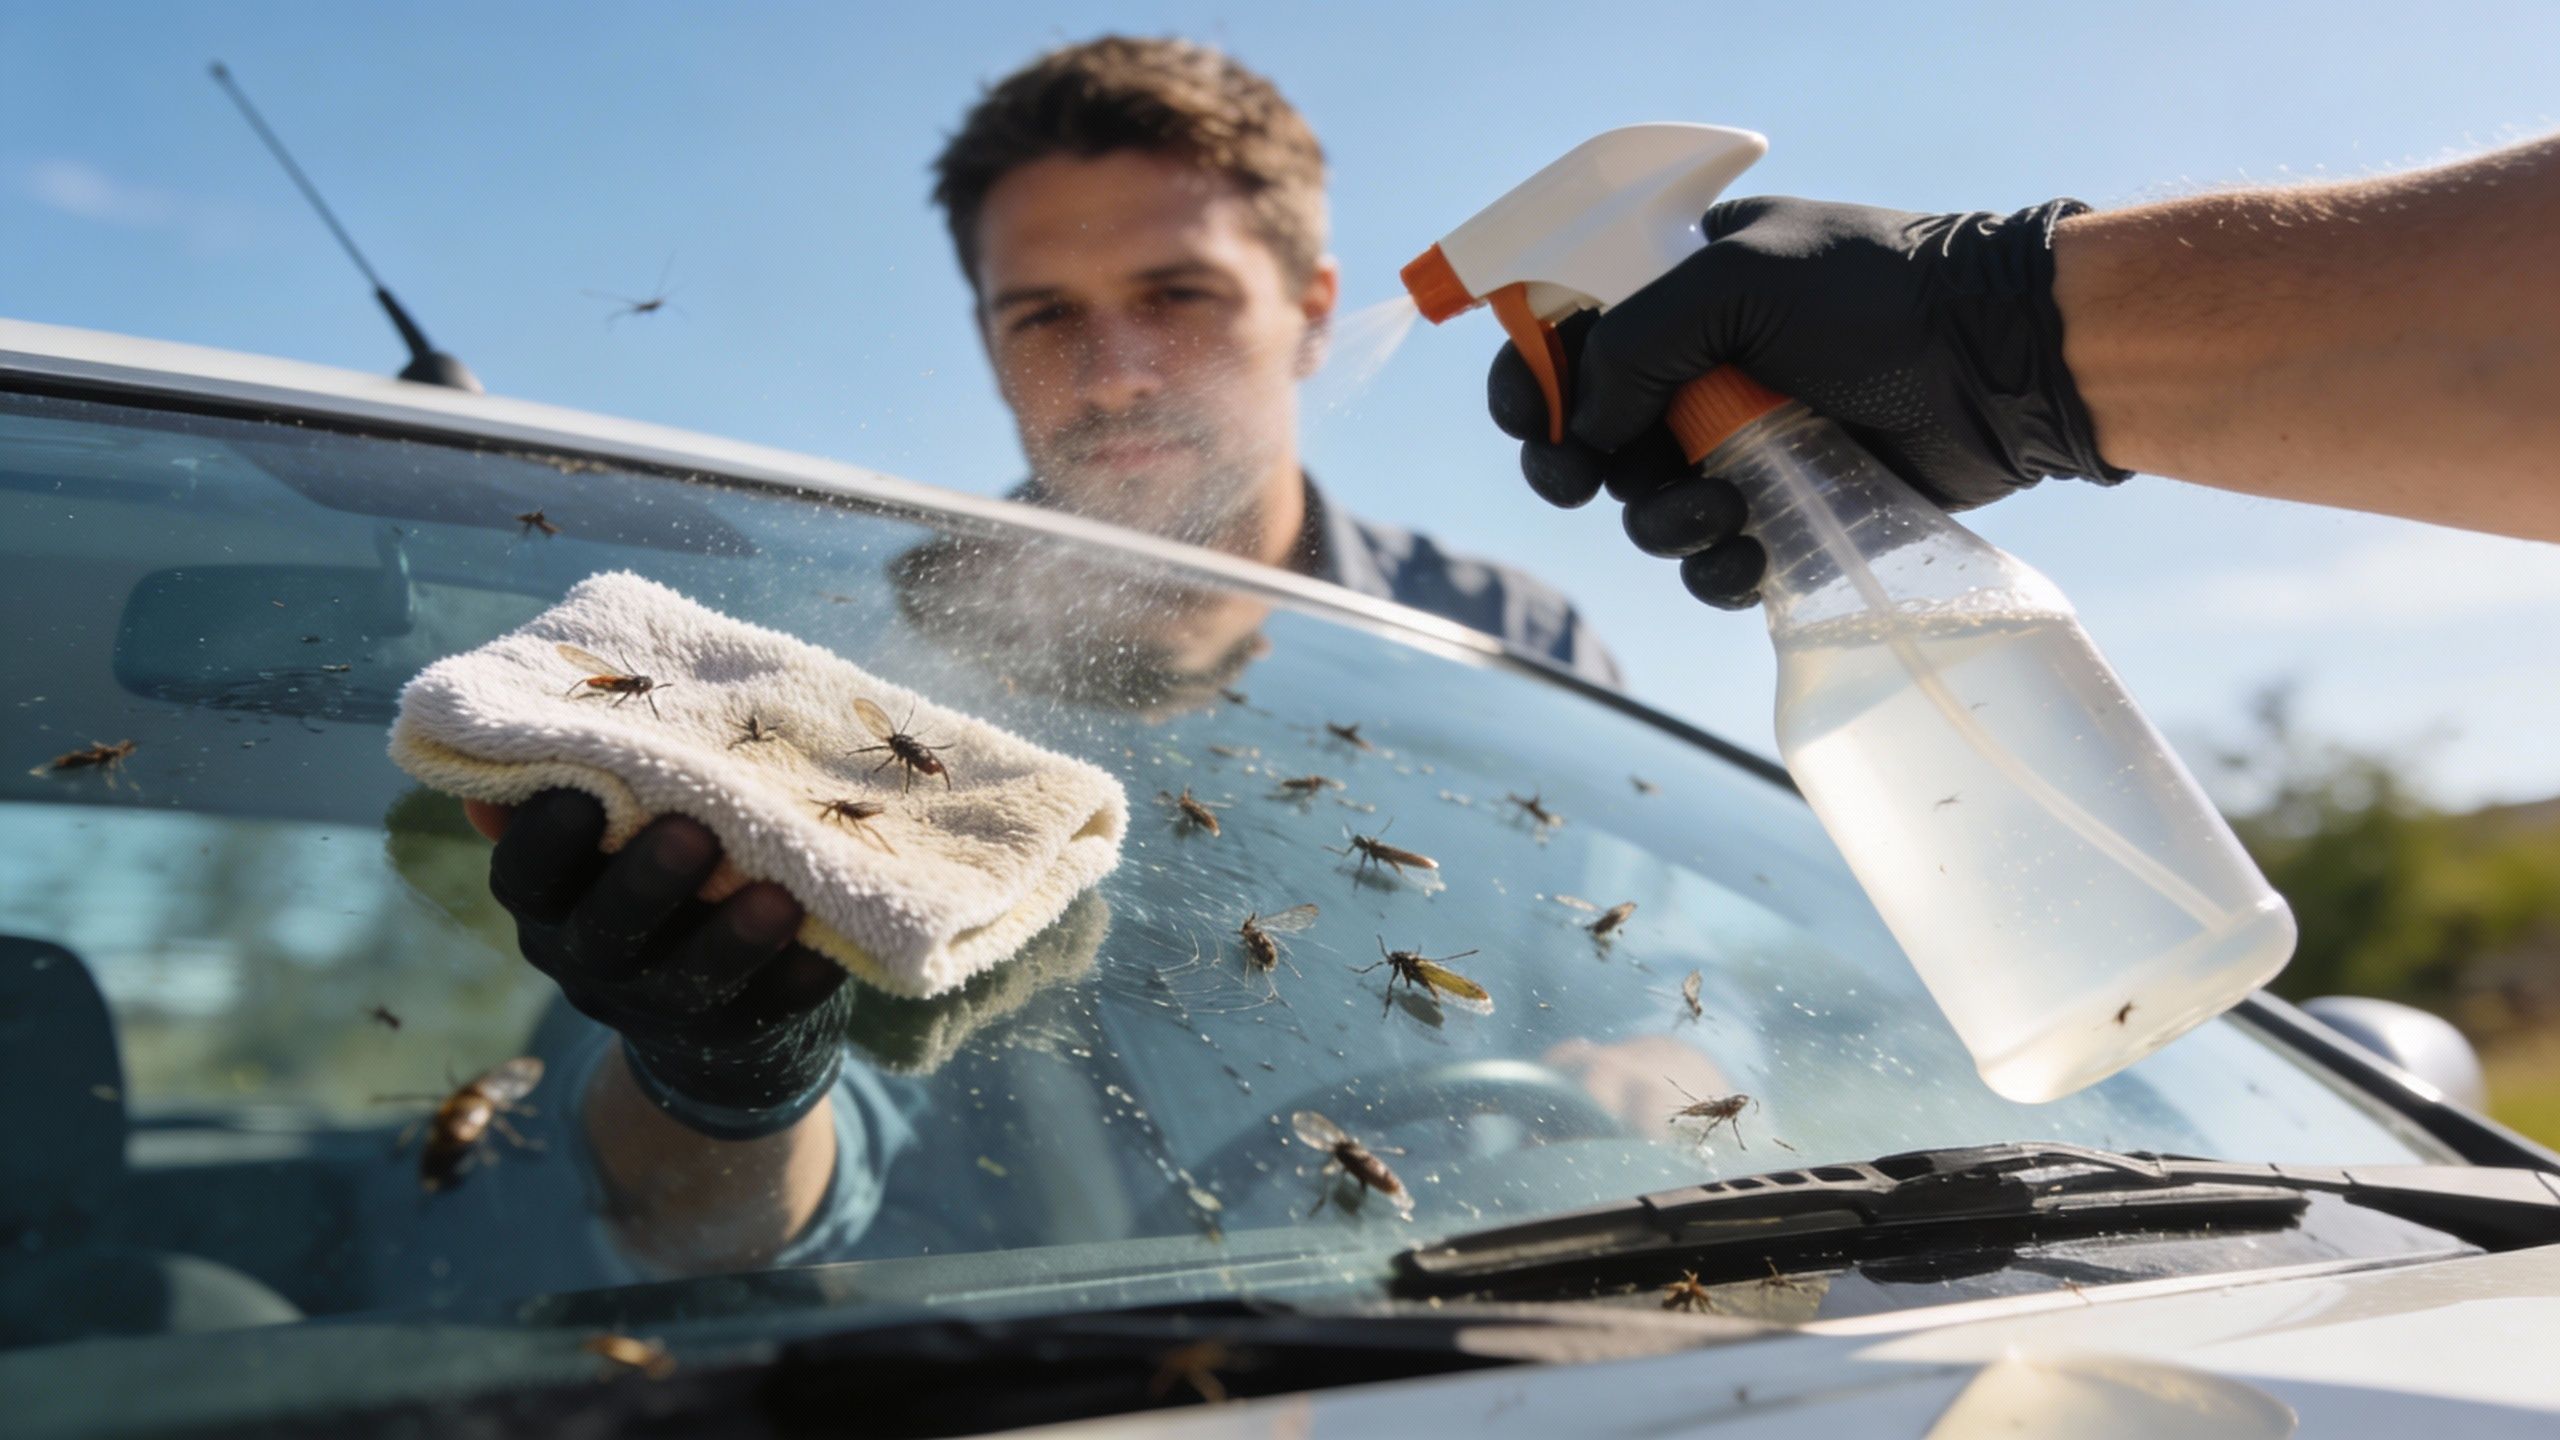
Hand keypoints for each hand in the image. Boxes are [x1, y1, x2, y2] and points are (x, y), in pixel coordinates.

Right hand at [475, 790, 851, 1136]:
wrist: (708, 1016)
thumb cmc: (652, 883)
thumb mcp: (602, 847)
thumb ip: (575, 795)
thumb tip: (521, 740)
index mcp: (551, 905)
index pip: (524, 875)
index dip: (545, 839)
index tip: (582, 792)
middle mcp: (589, 962)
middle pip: (604, 930)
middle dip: (646, 883)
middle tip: (691, 833)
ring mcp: (658, 1008)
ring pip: (687, 979)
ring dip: (732, 939)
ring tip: (779, 898)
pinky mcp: (732, 1035)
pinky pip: (764, 1012)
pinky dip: (795, 981)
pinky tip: (827, 954)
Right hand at [1488, 196, 2124, 608]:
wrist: (2002, 361)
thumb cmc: (1877, 297)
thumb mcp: (1739, 279)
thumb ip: (1638, 340)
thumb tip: (1585, 426)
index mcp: (1674, 288)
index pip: (1564, 334)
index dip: (1531, 381)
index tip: (1535, 420)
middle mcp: (1695, 367)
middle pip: (1588, 436)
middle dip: (1574, 467)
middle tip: (1581, 483)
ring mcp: (1737, 441)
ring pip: (1644, 507)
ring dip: (1658, 523)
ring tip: (1720, 511)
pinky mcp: (1782, 508)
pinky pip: (1710, 560)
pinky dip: (1713, 570)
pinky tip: (1751, 558)